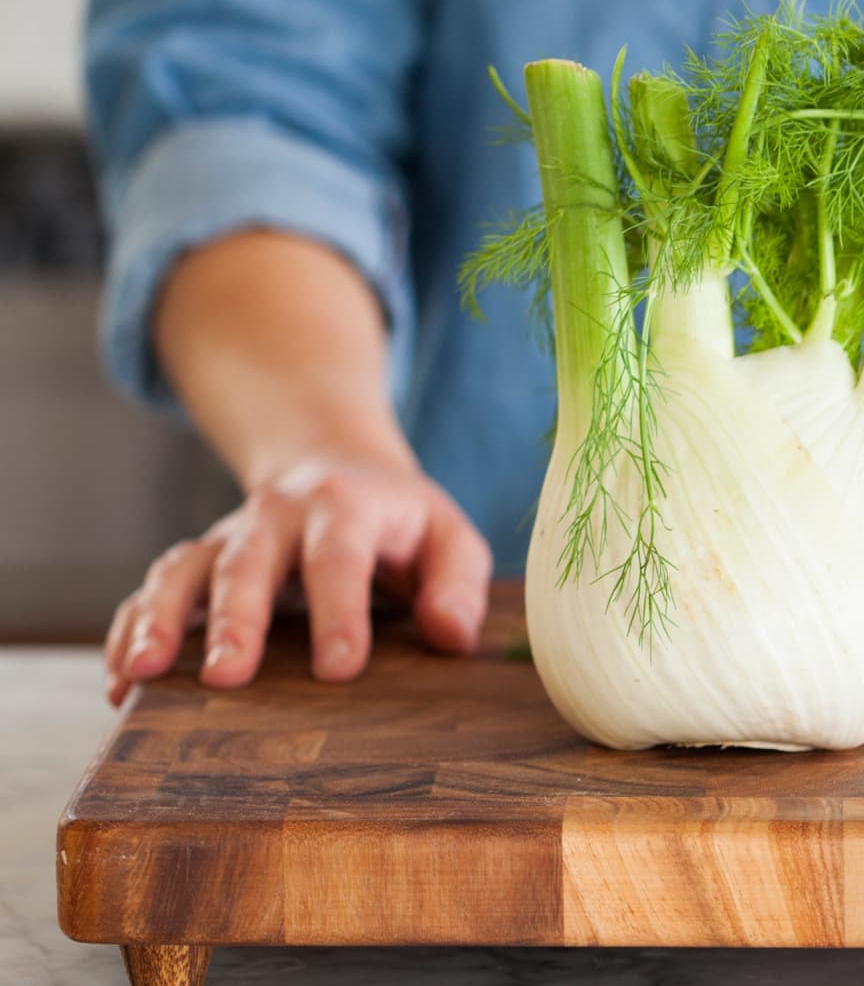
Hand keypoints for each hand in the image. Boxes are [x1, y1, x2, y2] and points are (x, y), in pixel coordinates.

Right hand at [103, 456, 492, 705]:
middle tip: (227, 678)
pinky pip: (154, 590)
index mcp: (345, 507)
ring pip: (184, 569)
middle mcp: (277, 517)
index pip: (339, 557)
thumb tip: (451, 636)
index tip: (339, 669)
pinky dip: (130, 629)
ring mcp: (230, 539)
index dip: (340, 612)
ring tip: (141, 674)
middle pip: (248, 562)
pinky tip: (122, 680)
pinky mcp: (199, 563)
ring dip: (159, 619)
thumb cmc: (401, 520)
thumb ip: (459, 582)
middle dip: (235, 619)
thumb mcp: (449, 536)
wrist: (338, 466)